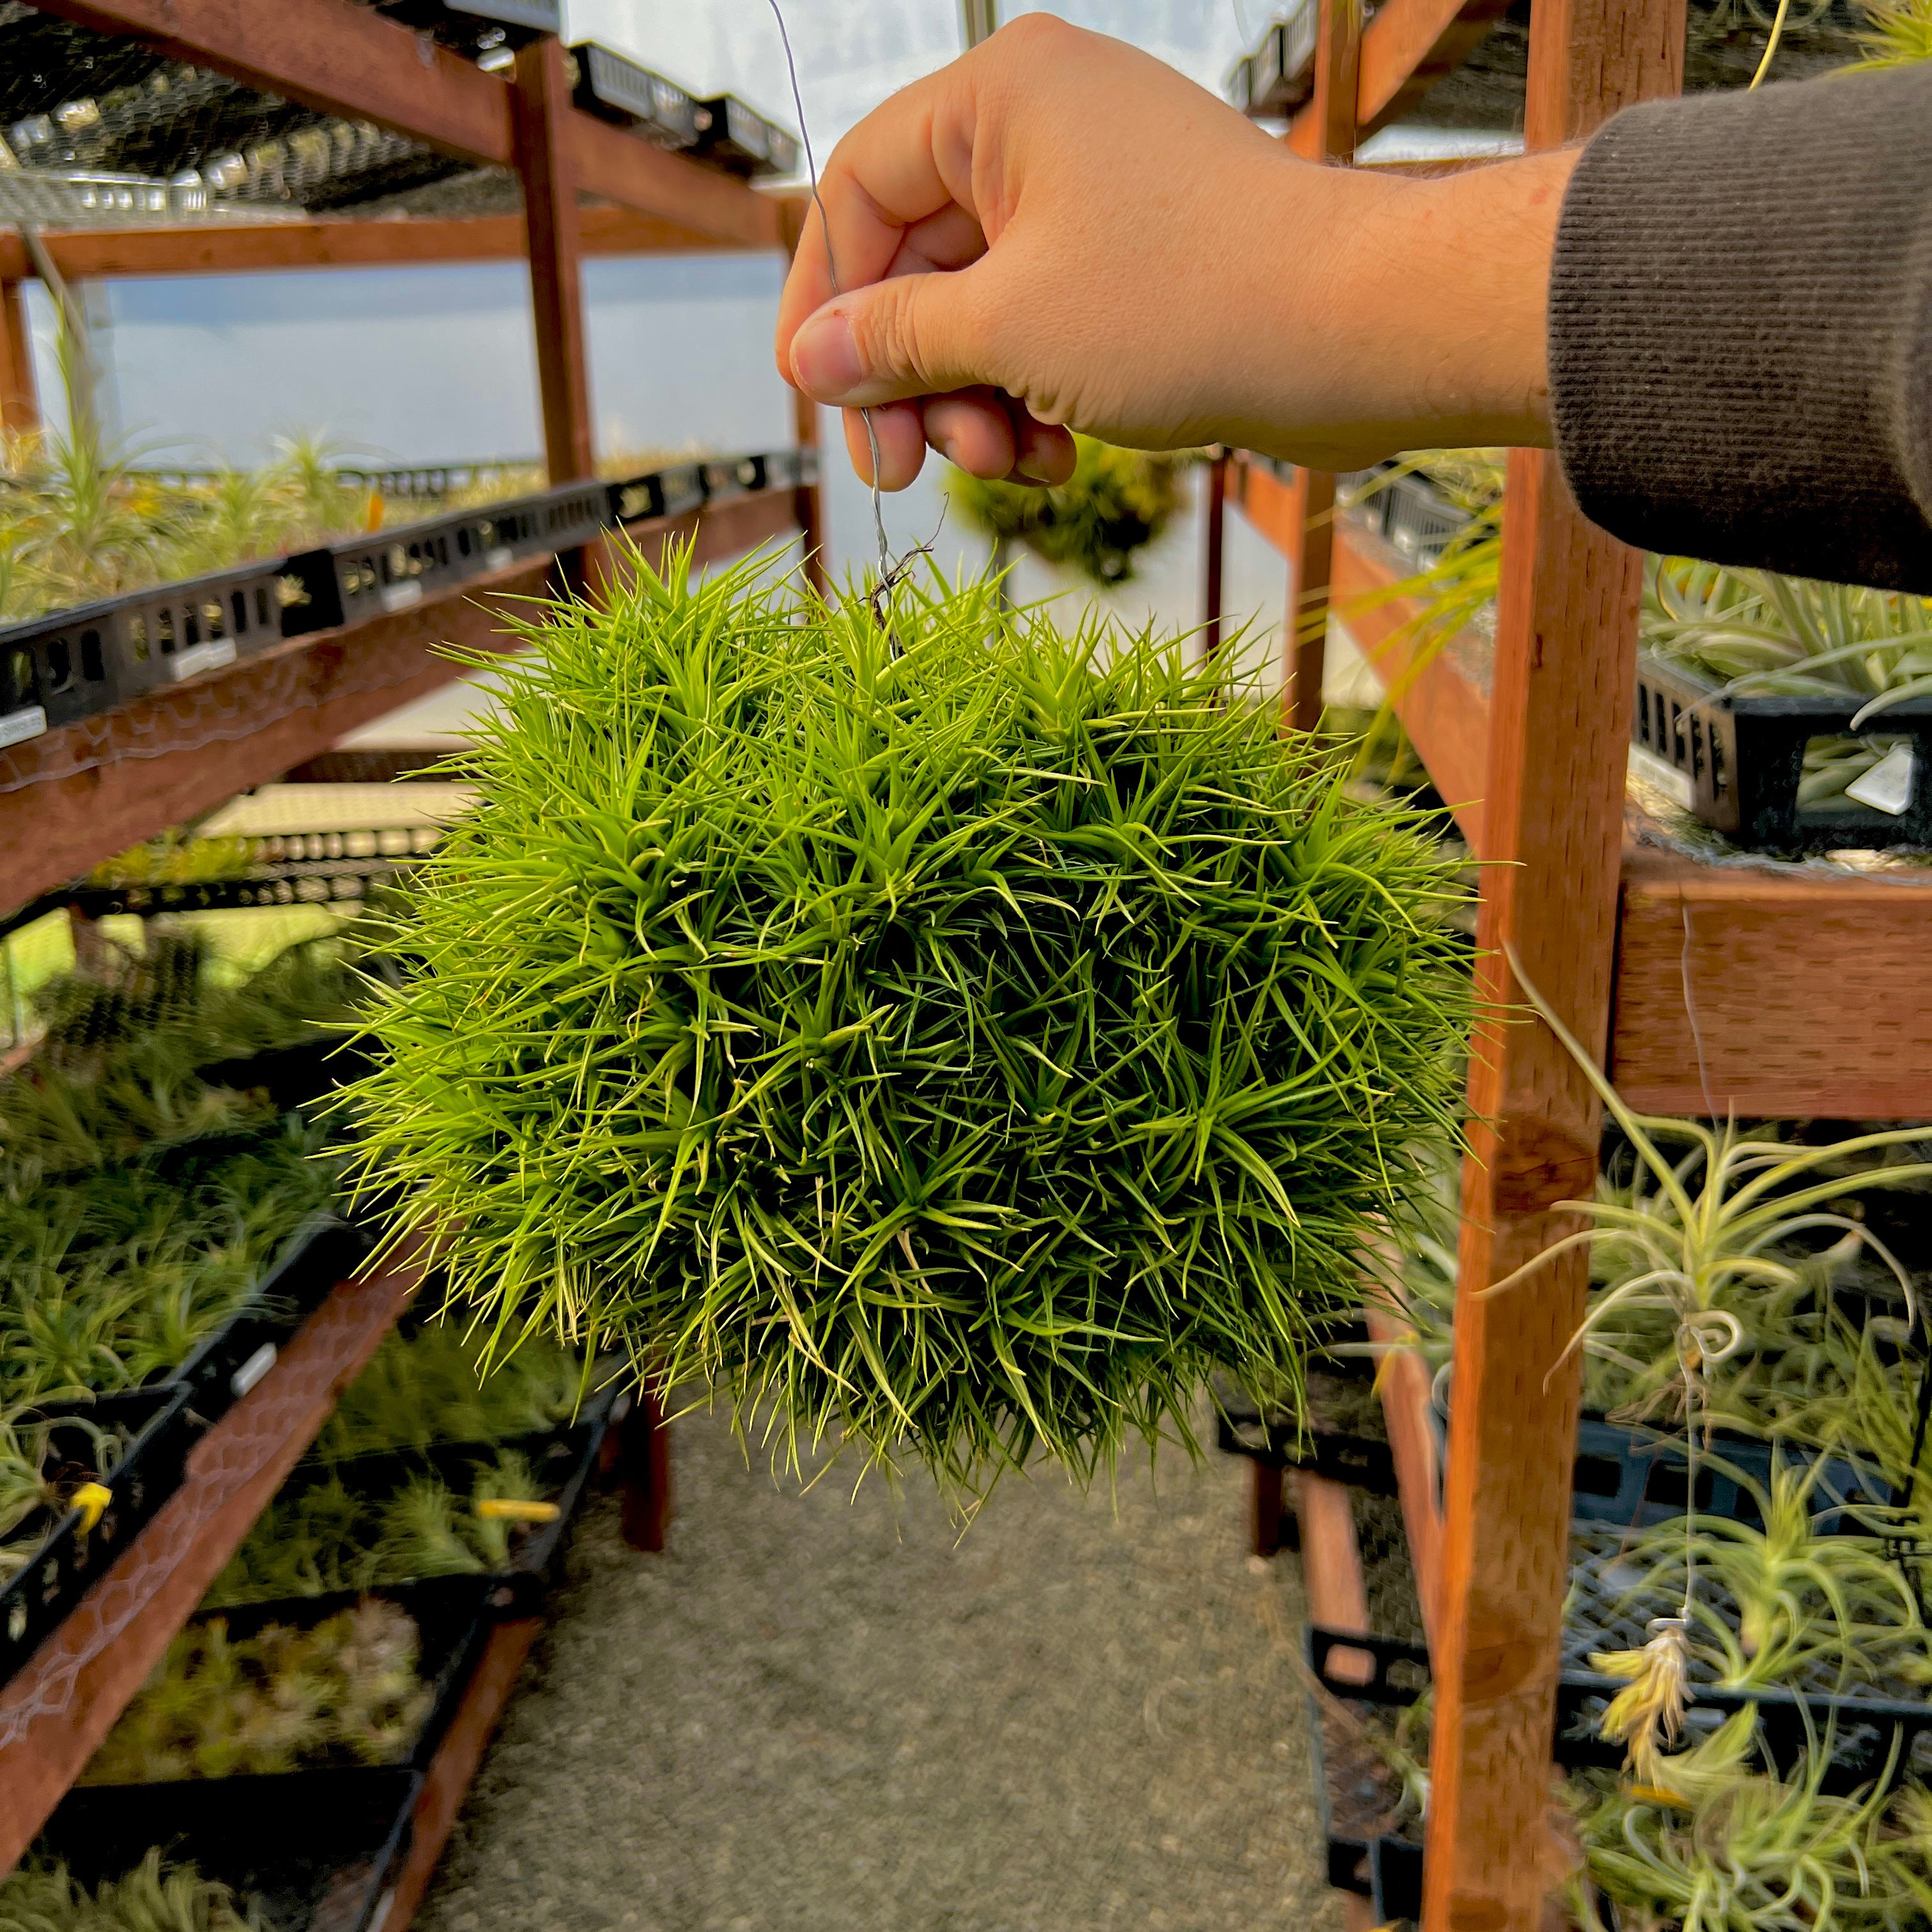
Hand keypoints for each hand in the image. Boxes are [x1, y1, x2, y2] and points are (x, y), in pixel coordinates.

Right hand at [774, 16, 1575, 491]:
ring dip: (975, 404)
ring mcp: (1098, 194)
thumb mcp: (1007, 329)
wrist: (1360, 334)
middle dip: (911, 378)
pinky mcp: (1141, 261)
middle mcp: (1045, 127)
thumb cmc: (1193, 305)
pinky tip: (1058, 459)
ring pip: (983, 309)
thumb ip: (893, 341)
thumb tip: (811, 360)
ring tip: (1009, 466)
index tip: (820, 399)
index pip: (858, 190)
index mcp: (1000, 97)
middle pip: (918, 262)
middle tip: (906, 471)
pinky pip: (1047, 327)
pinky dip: (1034, 398)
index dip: (824, 302)